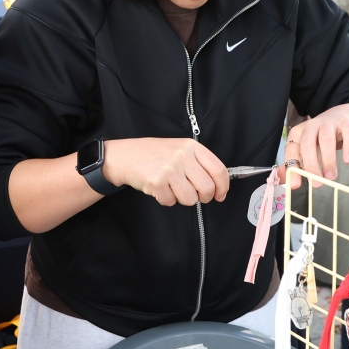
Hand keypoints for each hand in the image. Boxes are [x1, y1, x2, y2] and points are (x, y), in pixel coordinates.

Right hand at [103, 137, 228, 205]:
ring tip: (172, 188)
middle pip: (207, 187)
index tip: (220, 194)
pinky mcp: (157, 181)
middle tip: (196, 196)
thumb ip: (198, 163)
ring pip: (190, 198)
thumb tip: (217, 183)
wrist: (125, 156)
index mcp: (192, 147)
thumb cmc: (154, 154)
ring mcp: (169, 168)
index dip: (223, 187)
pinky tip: (160, 189)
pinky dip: (166, 200)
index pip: (218, 169)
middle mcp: (182, 156)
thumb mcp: (179, 149)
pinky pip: (171, 201)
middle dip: (204, 197)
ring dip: (182, 199)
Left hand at [284, 106, 348, 189]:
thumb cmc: (319, 139)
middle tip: (317, 184)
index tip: (296, 185)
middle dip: (311, 165)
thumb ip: (295, 164)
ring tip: (332, 177)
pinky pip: (347, 134)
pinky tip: (348, 161)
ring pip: (326, 140)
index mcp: (297, 134)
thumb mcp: (305, 150)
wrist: (340, 118)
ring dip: (329, 160)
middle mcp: (311, 126)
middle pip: (307, 144)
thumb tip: (282, 179)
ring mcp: (328, 123)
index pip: (292, 150)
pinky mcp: (345, 123)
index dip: (293, 167)